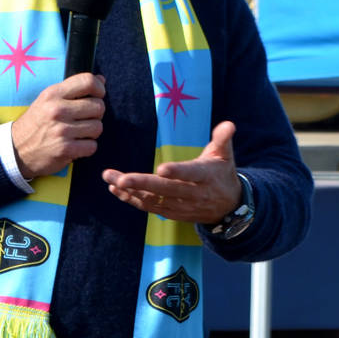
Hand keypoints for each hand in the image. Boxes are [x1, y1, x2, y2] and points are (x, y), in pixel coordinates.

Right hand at [11, 73, 105, 179]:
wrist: (16, 150)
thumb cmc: (37, 123)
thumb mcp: (48, 100)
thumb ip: (74, 89)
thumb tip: (101, 79)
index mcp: (53, 94)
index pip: (87, 81)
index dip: (99, 88)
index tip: (98, 95)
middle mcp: (57, 110)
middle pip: (98, 106)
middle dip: (96, 114)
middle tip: (84, 118)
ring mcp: (62, 130)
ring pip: (98, 127)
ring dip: (92, 132)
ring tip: (78, 132)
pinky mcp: (65, 149)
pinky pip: (92, 146)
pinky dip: (87, 147)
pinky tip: (76, 145)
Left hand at [102, 121, 241, 224]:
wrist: (228, 208)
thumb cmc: (222, 173)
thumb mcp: (225, 155)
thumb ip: (223, 138)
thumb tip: (229, 124)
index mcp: (206, 176)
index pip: (190, 174)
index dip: (177, 172)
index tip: (161, 169)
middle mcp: (192, 194)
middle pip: (165, 190)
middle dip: (142, 184)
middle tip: (120, 179)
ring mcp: (180, 206)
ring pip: (152, 200)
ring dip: (130, 191)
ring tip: (109, 178)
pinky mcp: (172, 213)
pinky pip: (149, 207)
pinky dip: (131, 199)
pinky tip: (115, 189)